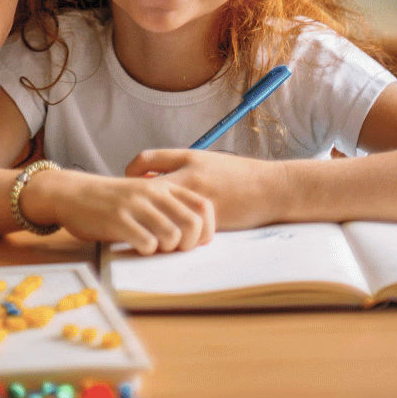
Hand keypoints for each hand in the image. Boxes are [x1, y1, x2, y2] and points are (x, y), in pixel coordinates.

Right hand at [25, 168, 214, 255]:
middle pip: (193, 224)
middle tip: (173, 249)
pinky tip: (136, 246)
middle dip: (188, 244)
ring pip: (172, 235)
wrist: (72, 193)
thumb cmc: (110, 200)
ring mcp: (135, 205)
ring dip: (167, 249)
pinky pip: (147, 243)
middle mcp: (153, 192)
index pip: (203, 207)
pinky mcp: (118, 219)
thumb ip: (166, 207)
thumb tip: (194, 235)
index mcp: (163, 186)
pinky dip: (147, 251)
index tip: (194, 242)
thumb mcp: (142, 195)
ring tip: (153, 247)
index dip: (206, 230)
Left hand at [126, 149, 286, 230]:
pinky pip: (179, 231)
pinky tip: (161, 238)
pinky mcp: (207, 222)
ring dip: (147, 222)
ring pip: (160, 214)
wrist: (272, 188)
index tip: (128, 178)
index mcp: (188, 159)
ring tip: (137, 226)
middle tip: (124, 207)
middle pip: (146, 188)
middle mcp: (189, 177)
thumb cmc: (237, 174)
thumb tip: (149, 175)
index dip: (131, 169)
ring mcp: (197, 201)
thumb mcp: (205, 162)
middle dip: (132, 199)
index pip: (146, 159)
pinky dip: (167, 234)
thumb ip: (178, 165)